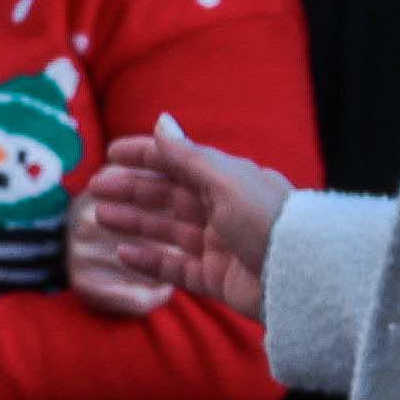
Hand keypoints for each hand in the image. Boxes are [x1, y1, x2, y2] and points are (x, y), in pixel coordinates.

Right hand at [70, 114, 284, 326]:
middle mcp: (223, 211)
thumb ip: (188, 156)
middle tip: (95, 188)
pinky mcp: (217, 279)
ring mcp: (219, 246)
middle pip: (169, 197)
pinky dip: (150, 261)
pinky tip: (124, 253)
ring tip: (100, 217)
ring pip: (167, 231)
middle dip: (132, 190)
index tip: (111, 153)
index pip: (180, 162)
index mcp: (230, 182)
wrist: (303, 276)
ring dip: (134, 222)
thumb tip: (160, 120)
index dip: (146, 155)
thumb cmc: (268, 221)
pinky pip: (176, 268)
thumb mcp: (227, 182)